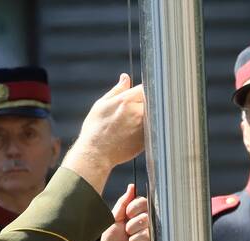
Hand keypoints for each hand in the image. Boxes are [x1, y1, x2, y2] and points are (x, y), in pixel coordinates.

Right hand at [62, 74, 145, 192]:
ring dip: (149, 116)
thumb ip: (117, 90)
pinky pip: (153, 129)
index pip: (145, 87)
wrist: (95, 154)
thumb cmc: (95, 130)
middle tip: (133, 112)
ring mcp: (144, 126)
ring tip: (131, 124)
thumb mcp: (101, 105)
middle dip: (146, 104)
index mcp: (126, 100)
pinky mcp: (147, 139)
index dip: (143, 91)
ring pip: (154, 115)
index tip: (138, 96)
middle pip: (152, 101)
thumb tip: (125, 77)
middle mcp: (138, 112)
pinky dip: (148, 129)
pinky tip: (133, 134)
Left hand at [99, 185, 152, 240]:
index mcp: (140, 215)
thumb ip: (123, 204)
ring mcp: (155, 239)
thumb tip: (131, 187)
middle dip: (131, 228)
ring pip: (147, 234)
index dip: (133, 210)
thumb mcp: (113, 221)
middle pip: (146, 218)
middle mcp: (150, 225)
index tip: (126, 217)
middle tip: (127, 235)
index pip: (144, 203)